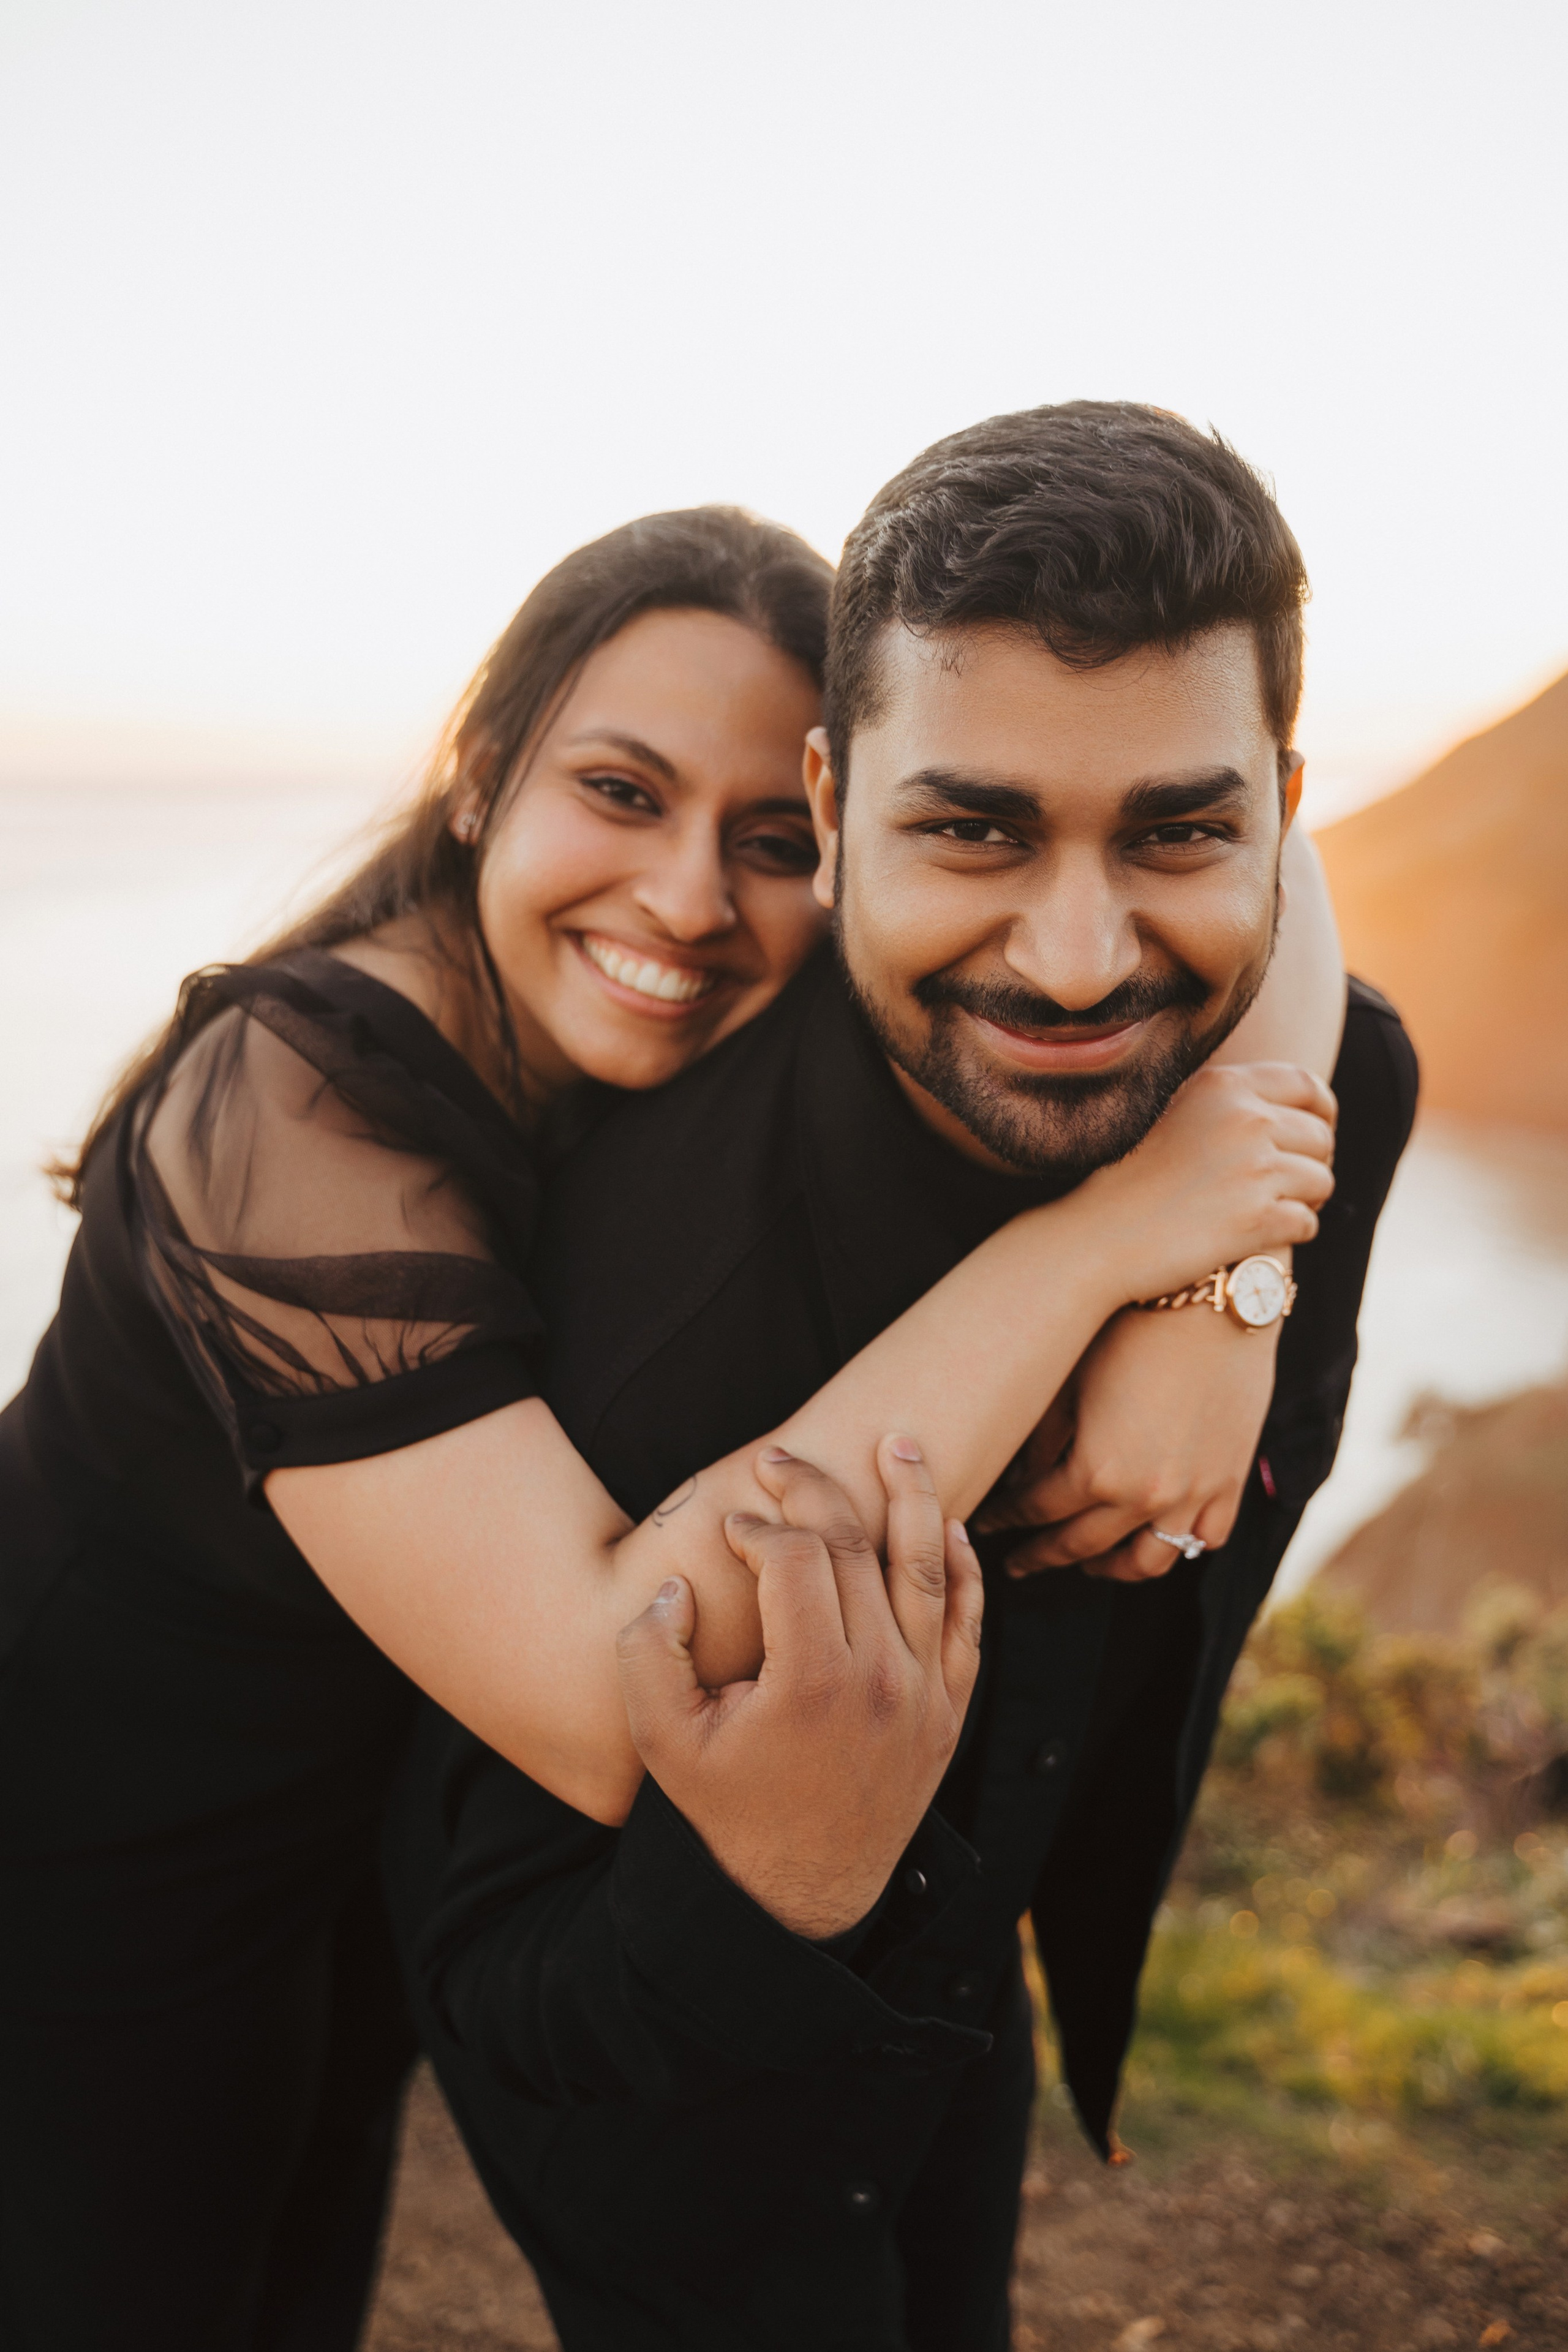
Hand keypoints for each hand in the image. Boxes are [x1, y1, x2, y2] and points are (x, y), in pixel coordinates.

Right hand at [616, 1438, 983, 1938]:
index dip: (757, 1526)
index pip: (793, 1560)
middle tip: (780, 1457)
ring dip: (912, 1497)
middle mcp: (882, 1679)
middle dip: (814, 1491)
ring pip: (927, 1569)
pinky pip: (969, 1623)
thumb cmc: (725, 1811)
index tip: (729, 1524)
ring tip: (899, 1441)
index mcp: (813, 1681)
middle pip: (855, 1548)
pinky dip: (963, 1569)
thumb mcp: (663, 1739)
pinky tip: (948, 1525)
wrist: (797, 1896)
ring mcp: (926, 1694)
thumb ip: (649, 1653)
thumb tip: (681, 1583)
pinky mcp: (949, 1711)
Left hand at [975, 1302, 1277, 1581]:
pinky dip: (1181, 1546)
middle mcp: (1145, 1497)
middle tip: (1018, 1562)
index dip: (1006, 1519)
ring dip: (1111, 1569)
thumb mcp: (1069, 1382)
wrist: (1211, 1302)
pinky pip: (1207, 1538)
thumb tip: (1020, 1479)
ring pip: (1148, 1562)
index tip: (988, 1522)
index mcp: (1096, 1472)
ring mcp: (1193, 1496)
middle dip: (1043, 1556)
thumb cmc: (1132, 1329)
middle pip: (1082, 1546)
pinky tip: (1158, 1538)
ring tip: (1087, 1564)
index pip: (1036, 1512)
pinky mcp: (1231, 1481)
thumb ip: (1042, 1441)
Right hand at [1073, 1060, 1334, 1309]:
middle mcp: (1245, 1120)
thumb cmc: (1129, 1180)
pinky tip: (1262, 1236)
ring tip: (1274, 1210)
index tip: (1317, 1132)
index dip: (1323, 1110)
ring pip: (1320, 1181)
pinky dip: (1293, 1231)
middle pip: (1320, 1137)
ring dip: (1305, 1200)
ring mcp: (1254, 1170)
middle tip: (1290, 1184)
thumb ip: (1228, 1105)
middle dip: (1312, 1162)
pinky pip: (1307, 1222)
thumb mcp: (1175, 1115)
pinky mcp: (1258, 1219)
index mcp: (1224, 1086)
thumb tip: (1294, 1110)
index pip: (1306, 1085)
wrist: (1096, 1236)